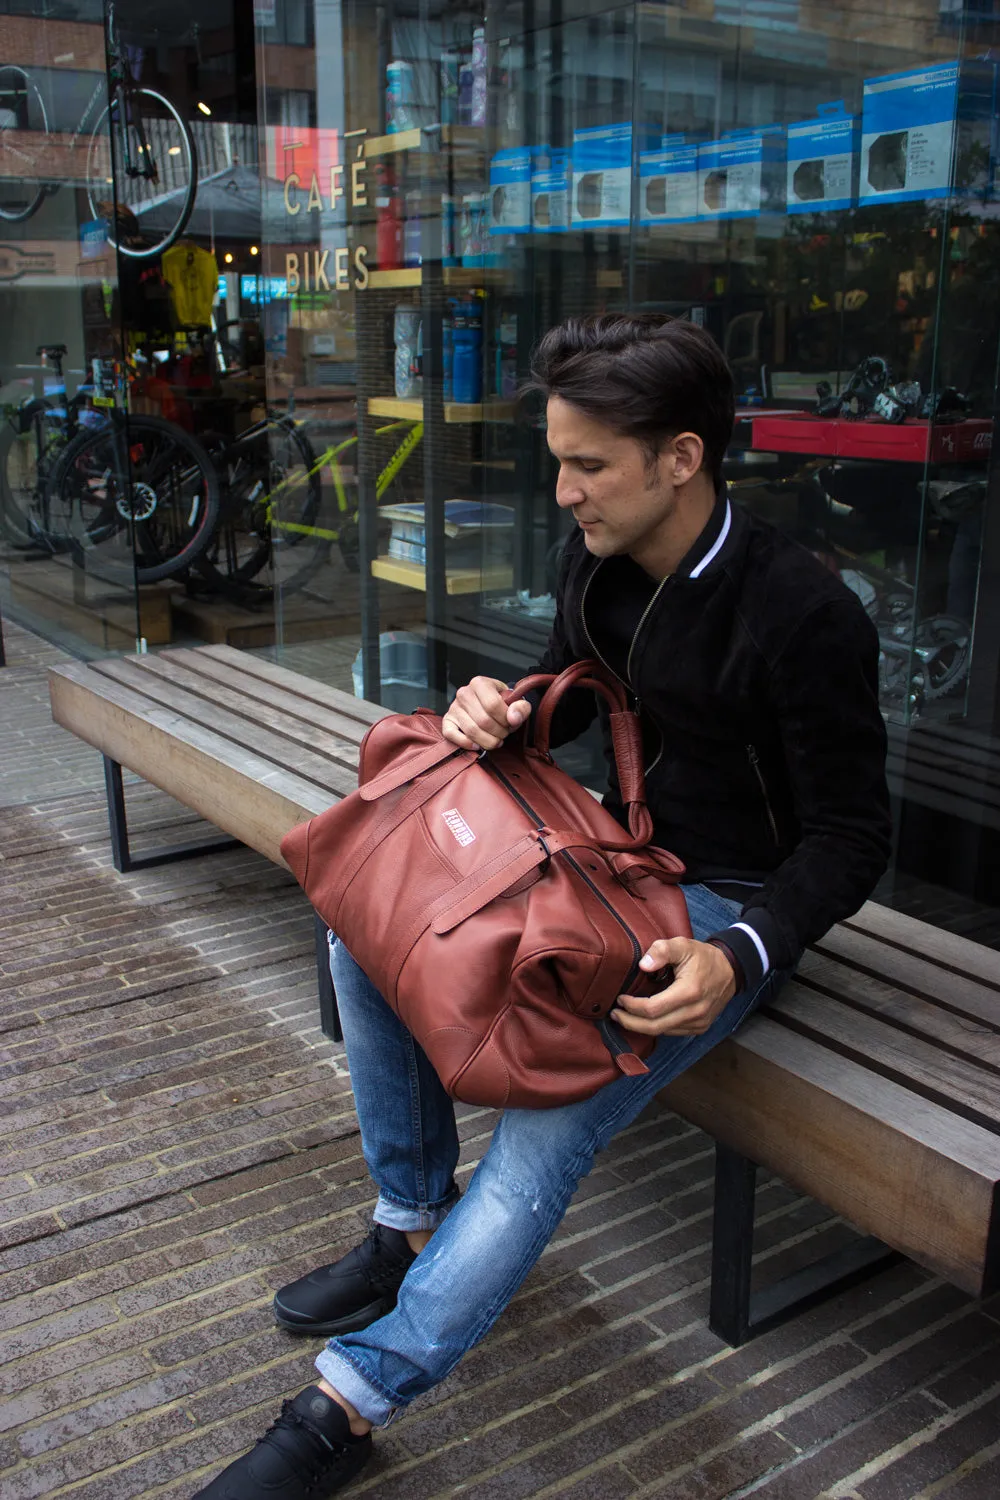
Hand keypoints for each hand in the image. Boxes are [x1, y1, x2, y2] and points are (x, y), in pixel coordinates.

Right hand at [442, 676, 530, 751]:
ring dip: (488, 741)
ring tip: (496, 740)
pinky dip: (467, 744)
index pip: (493, 705)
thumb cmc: (500, 703)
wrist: (487, 704)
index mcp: (480, 683)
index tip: (511, 723)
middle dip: (499, 732)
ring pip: (472, 731)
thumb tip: (513, 718)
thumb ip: (521, 708)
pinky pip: (452, 735)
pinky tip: (478, 745)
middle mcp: (464, 693)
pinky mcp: (447, 721)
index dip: (505, 719)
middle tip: (505, 733)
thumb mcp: (515, 702)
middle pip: (484, 720)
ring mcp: (454, 707)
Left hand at [611, 937, 737, 1036]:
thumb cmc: (703, 957)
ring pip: (663, 1032)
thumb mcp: (683, 945)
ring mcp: (699, 1022)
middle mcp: (696, 1012)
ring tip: (626, 1016)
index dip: (632, 1007)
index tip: (620, 999)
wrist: (730, 970)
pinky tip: (645, 1019)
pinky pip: (672, 1032)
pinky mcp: (700, 1027)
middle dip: (631, 1022)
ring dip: (641, 1027)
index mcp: (690, 992)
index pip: (653, 1009)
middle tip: (615, 1014)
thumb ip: (662, 951)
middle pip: (655, 1026)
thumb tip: (643, 965)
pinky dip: (656, 1027)